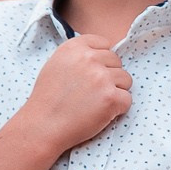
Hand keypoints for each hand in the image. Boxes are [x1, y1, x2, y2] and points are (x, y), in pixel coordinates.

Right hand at [20, 36, 131, 155]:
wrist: (43, 125)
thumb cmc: (49, 98)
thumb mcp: (58, 64)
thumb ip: (79, 55)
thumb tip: (103, 54)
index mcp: (74, 47)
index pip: (104, 44)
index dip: (101, 60)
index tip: (92, 73)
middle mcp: (89, 58)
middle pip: (117, 62)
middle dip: (109, 76)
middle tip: (90, 92)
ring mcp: (101, 77)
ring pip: (126, 80)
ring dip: (115, 91)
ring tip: (94, 102)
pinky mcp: (111, 97)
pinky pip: (127, 99)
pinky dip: (118, 108)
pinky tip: (100, 112)